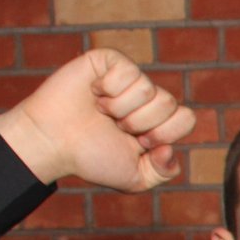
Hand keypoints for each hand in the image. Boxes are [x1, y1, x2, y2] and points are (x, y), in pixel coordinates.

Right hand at [0, 49, 194, 191]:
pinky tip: (93, 94)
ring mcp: (128, 78)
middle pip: (169, 102)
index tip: (139, 143)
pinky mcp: (108, 61)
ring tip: (102, 113)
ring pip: (148, 88)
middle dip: (140, 123)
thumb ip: (163, 172)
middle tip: (117, 128)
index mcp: (158, 122)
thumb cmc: (90, 158)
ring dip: (120, 109)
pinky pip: (127, 70)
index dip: (164, 133)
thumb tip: (170, 149)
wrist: (53, 143)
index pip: (186, 118)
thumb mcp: (134, 178)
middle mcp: (147, 98)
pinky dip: (108, 89)